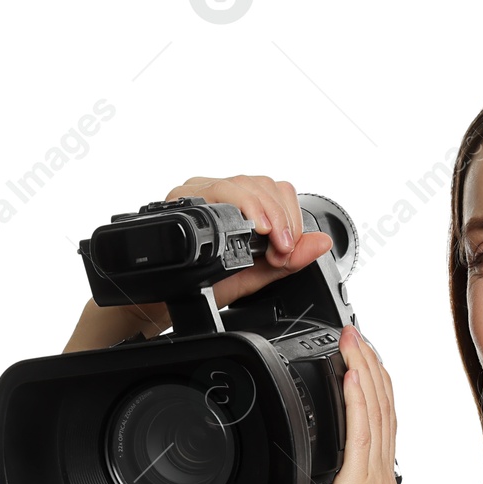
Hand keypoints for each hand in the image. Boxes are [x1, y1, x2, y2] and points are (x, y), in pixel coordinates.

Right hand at [64, 174, 333, 349]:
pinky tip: (251, 231)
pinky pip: (216, 190)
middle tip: (282, 251)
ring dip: (266, 214)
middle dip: (282, 219)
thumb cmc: (202, 286)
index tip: (290, 248)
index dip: (291, 217)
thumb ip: (288, 261)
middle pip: (264, 182)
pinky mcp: (180, 199)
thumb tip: (323, 243)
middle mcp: (217, 190)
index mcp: (238, 203)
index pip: (276, 189)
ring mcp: (197, 190)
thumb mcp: (254, 275)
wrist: (160, 302)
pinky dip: (242, 207)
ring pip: (244, 182)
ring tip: (270, 246)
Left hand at [268, 327, 427, 483]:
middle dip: (367, 365)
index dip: (370, 389)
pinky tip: (353, 372)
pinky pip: (362, 431)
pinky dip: (359, 397)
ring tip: (353, 337)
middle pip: (378, 405)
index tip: (359, 363)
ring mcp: (372, 476)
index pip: (375, 425)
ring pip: (373, 409)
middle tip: (355, 333)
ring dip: (363, 368)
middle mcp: (376, 474)